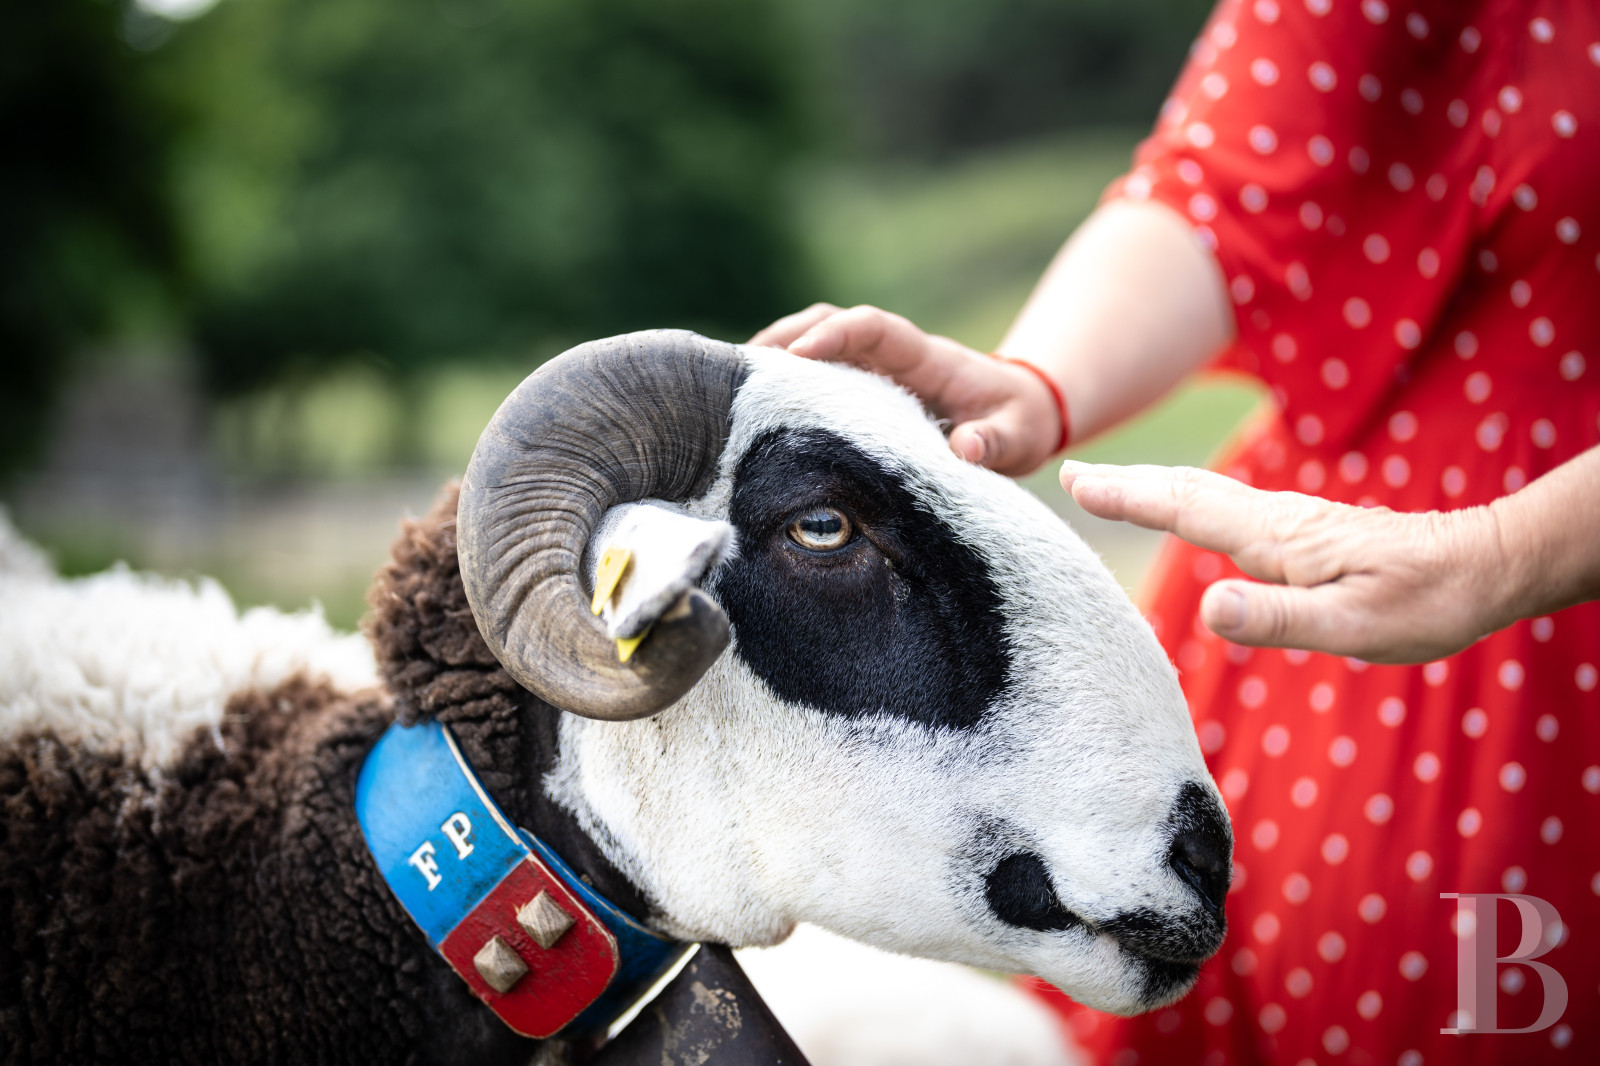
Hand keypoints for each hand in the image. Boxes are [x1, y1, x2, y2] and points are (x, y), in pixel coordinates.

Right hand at [750, 303, 1061, 475]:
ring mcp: (875, 367)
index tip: (798, 356)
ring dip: (776, 356)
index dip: (834, 334)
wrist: (1020, 412)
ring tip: (732, 388)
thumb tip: (964, 449)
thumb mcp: (1018, 436)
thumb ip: (995, 442)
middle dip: (785, 337)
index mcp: (926, 356)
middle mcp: (892, 353)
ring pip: (816, 343)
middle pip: (829, 323)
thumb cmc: (1017, 422)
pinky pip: (819, 373)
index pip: (873, 328)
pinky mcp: (864, 387)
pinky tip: (754, 408)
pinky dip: (785, 381)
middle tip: (741, 371)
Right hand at [1059, 462, 1511, 663]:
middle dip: (1125, 483)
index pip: (1183, 510)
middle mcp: (1273, 520)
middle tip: (1071, 472)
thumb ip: (1279, 616)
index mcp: (1274, 538)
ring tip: (1108, 486)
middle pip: (1183, 492)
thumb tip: (1212, 609)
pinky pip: (1223, 506)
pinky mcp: (1302, 531)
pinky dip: (1183, 499)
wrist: (1483, 566)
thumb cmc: (1423, 603)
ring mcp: (1287, 522)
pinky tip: (1184, 511)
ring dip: (1150, 487)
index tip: (1074, 481)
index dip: (1126, 497)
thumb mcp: (1352, 625)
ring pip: (1202, 494)